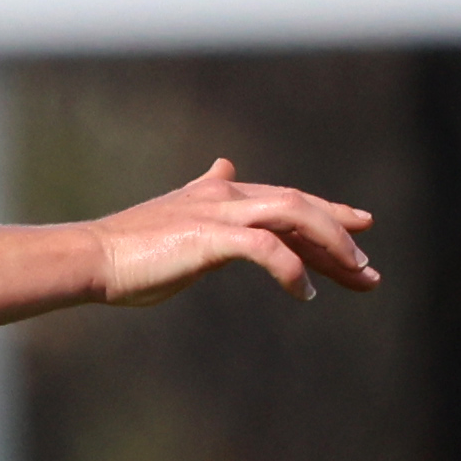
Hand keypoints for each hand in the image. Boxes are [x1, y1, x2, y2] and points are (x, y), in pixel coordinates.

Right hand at [83, 159, 382, 306]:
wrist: (91, 257)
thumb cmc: (127, 249)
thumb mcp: (175, 217)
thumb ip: (205, 199)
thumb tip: (224, 166)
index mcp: (218, 193)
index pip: (286, 199)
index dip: (327, 215)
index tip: (360, 229)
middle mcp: (225, 195)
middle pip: (301, 207)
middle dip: (340, 235)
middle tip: (369, 269)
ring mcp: (219, 213)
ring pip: (296, 216)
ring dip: (331, 245)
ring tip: (354, 275)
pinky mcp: (210, 236)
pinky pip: (268, 249)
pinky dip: (292, 271)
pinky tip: (305, 294)